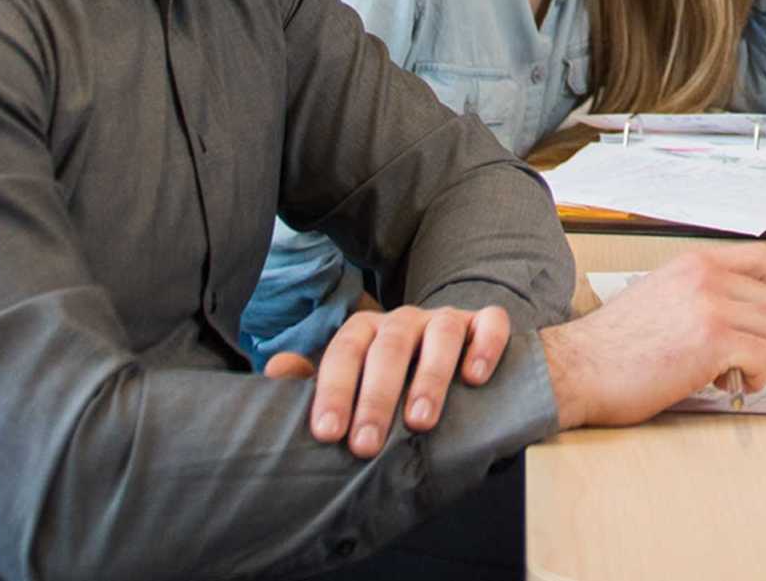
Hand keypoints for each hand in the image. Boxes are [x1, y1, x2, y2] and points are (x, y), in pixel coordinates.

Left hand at [260, 304, 513, 458]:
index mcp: (366, 332)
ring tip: (420, 422)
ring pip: (439, 335)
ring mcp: (446, 320)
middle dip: (376, 397)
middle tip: (367, 444)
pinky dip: (484, 346)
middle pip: (388, 347)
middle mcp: (404, 321)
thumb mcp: (353, 383)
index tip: (328, 433)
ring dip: (429, 377)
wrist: (454, 364)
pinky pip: (489, 324)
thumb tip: (276, 369)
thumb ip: (314, 381)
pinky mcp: (484, 324)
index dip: (334, 391)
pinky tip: (475, 378)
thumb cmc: (395, 383)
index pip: (344, 352)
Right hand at [540, 245, 765, 429]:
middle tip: (739, 358)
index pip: (763, 261)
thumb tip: (735, 317)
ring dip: (763, 358)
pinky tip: (727, 385)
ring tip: (732, 373)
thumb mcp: (659, 295)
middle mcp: (707, 278)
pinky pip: (764, 357)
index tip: (751, 320)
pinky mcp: (713, 343)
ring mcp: (712, 308)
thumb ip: (698, 295)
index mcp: (694, 264)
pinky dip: (755, 377)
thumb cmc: (610, 345)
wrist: (578, 367)